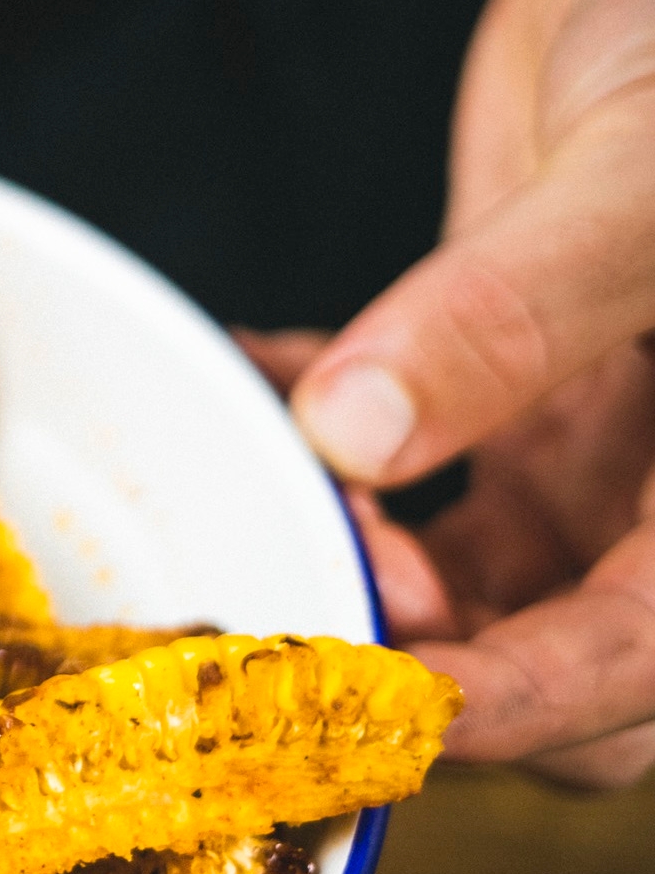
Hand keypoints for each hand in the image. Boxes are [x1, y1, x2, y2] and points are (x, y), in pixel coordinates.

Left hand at [244, 0, 654, 787]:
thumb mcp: (651, 171)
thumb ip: (520, 306)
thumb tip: (360, 433)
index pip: (634, 657)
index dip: (511, 702)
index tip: (375, 702)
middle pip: (546, 672)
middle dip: (414, 663)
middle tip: (304, 604)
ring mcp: (586, 470)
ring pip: (455, 598)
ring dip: (349, 565)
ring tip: (281, 486)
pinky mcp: (503, 418)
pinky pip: (395, 486)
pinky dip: (312, 453)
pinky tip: (258, 392)